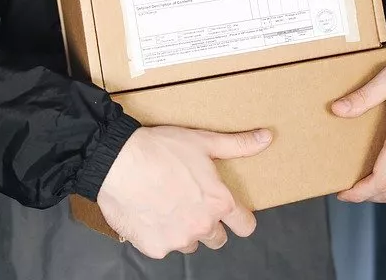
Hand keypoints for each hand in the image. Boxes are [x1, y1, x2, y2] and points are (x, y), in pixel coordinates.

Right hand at [97, 125, 272, 258]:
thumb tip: (267, 138)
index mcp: (218, 202)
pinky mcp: (155, 248)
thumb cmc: (161, 149)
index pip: (245, 225)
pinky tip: (149, 212)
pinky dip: (158, 234)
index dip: (240, 218)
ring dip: (183, 230)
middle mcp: (202, 226)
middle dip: (209, 224)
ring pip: (190, 243)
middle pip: (218, 238)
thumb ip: (238, 145)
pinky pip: (163, 246)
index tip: (230, 212)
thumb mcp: (203, 142)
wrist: (118, 162)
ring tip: (167, 204)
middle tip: (191, 202)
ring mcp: (178, 240)